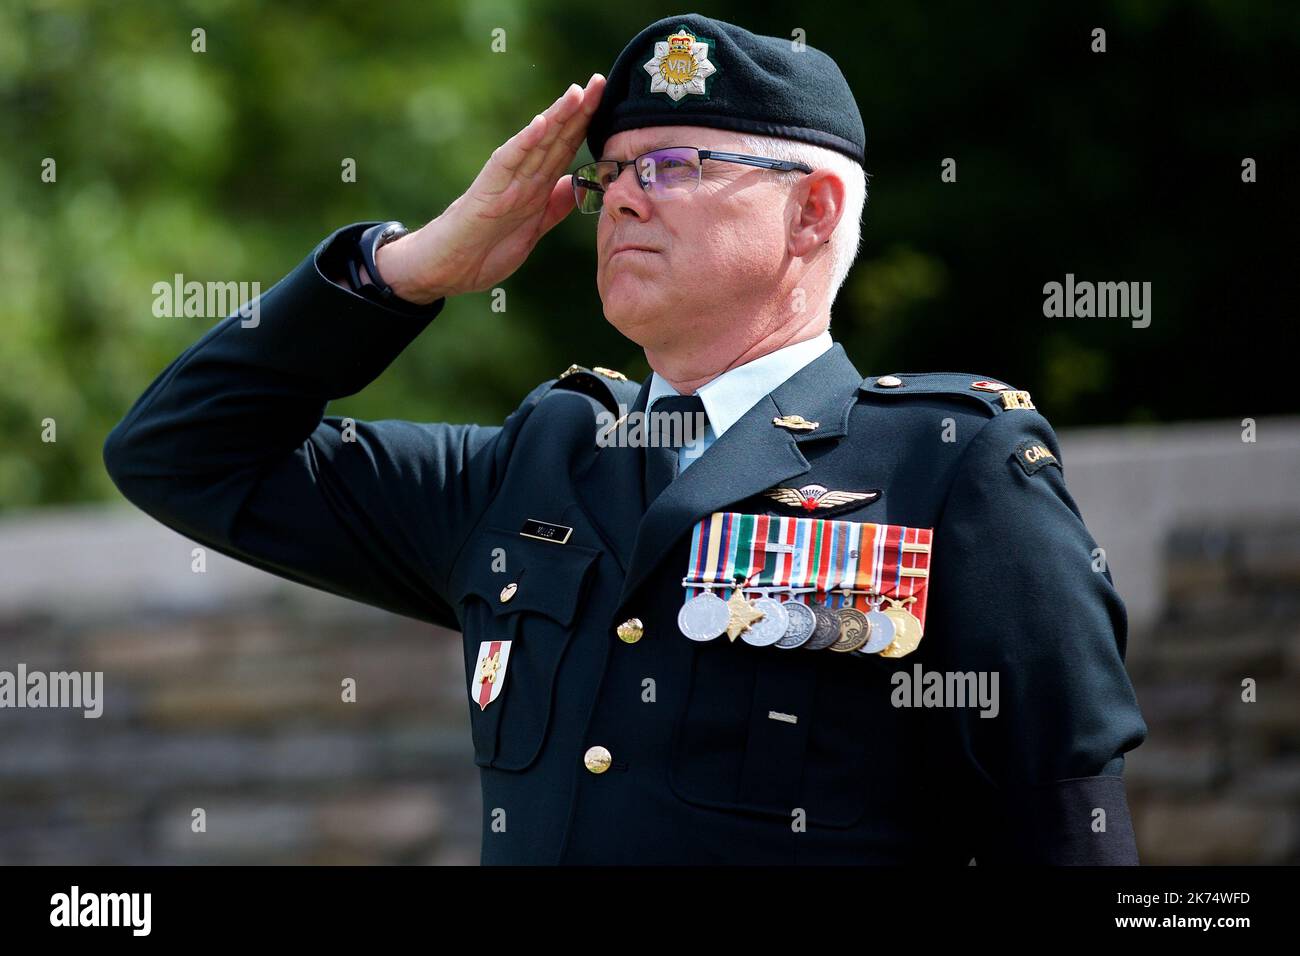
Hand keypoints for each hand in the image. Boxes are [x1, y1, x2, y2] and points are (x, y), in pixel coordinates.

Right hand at [376, 73, 605, 303]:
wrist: (444, 270)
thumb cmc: (481, 251)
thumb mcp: (531, 233)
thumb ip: (552, 209)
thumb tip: (575, 184)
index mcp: (535, 188)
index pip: (564, 149)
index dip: (585, 125)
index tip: (606, 99)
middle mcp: (522, 178)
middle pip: (554, 138)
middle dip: (578, 111)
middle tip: (601, 80)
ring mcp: (505, 182)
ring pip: (535, 144)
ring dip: (556, 118)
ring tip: (577, 93)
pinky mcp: (487, 191)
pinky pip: (507, 162)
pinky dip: (524, 143)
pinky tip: (539, 124)